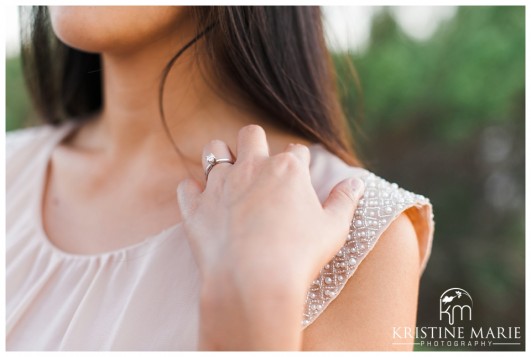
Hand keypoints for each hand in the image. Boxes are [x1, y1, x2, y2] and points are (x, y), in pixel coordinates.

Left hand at [176, 125, 363, 349]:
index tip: (297, 179)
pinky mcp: (196, 207)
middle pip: (251, 134)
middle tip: (259, 165)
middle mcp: (251, 167)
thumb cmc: (299, 255)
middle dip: (255, 143)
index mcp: (287, 169)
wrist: (254, 281)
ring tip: (228, 175)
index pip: (295, 151)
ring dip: (220, 156)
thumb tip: (356, 182)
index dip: (298, 163)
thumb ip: (344, 200)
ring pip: (214, 150)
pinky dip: (193, 191)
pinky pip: (187, 187)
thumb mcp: (333, 228)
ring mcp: (220, 185)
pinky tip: (203, 201)